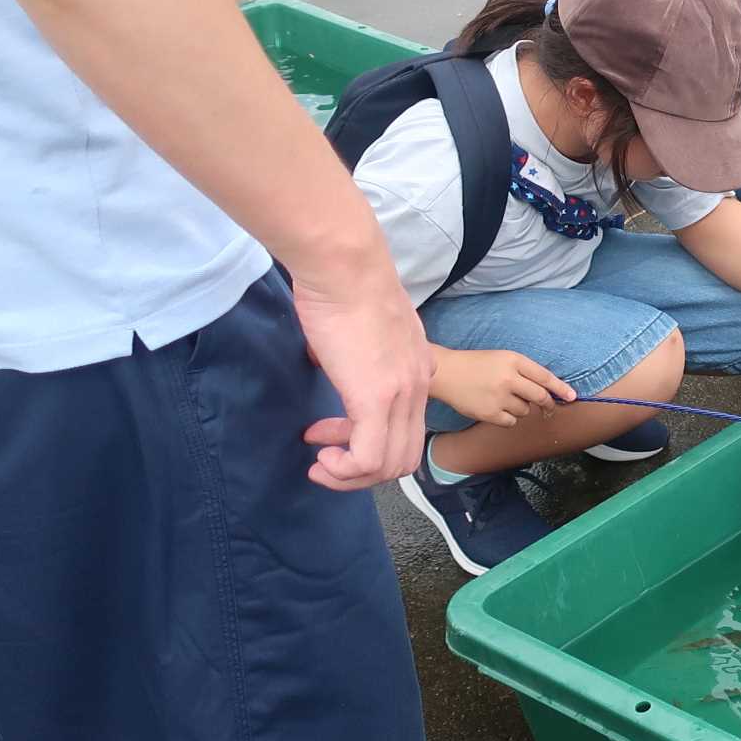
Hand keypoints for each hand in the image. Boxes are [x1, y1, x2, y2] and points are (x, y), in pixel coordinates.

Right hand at [290, 251, 432, 490]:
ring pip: (390, 465)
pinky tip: (322, 455)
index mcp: (419, 368)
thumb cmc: (346, 285)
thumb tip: (340, 359)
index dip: (372, 442)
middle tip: (326, 456)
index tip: (330, 431)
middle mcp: (418, 385)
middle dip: (362, 469)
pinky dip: (345, 469)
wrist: (344, 265)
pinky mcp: (374, 398)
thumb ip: (366, 350)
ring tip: (322, 463)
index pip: (410, 428)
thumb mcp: (367, 326)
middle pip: (405, 456)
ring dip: (351, 475)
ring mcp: (400, 394)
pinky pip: (369, 458)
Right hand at [429, 347, 575, 426]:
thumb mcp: (502, 359)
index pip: (544, 376)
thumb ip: (524, 371)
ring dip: (521, 408)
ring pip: (525, 410)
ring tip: (504, 399)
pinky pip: (512, 421)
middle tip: (549, 407)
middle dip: (547, 403)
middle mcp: (509, 379)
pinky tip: (496, 409)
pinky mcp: (490, 413)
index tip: (572, 396)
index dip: (560, 388)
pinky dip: (508, 418)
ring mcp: (499, 397)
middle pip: (539, 396)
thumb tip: (548, 389)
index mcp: (513, 361)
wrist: (447, 373)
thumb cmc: (477, 364)